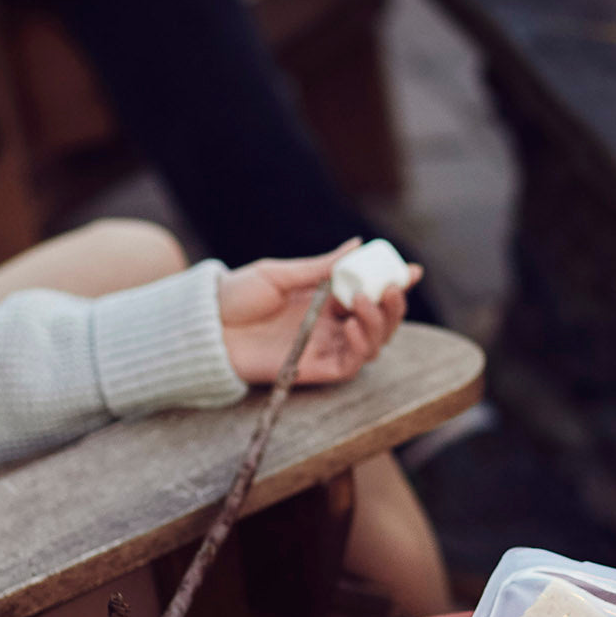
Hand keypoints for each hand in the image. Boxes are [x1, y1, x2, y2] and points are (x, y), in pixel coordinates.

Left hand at [218, 238, 422, 385]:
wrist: (204, 328)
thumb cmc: (235, 297)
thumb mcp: (280, 274)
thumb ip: (321, 267)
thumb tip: (356, 245)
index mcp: (324, 301)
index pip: (369, 293)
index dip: (394, 283)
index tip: (411, 270)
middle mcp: (330, 326)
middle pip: (379, 322)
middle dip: (393, 306)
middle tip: (391, 288)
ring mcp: (324, 348)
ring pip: (373, 344)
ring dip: (378, 323)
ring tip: (361, 302)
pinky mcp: (315, 370)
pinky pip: (351, 364)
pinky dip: (361, 347)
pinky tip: (353, 328)